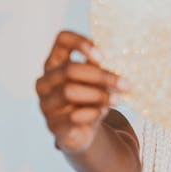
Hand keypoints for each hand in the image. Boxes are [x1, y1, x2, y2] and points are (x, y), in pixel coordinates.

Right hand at [35, 30, 129, 153]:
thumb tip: (118, 62)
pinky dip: (91, 113)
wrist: (83, 132)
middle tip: (125, 84)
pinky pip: (72, 116)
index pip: (62, 40)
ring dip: (98, 95)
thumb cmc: (90, 99)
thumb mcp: (96, 82)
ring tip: (117, 99)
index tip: (103, 56)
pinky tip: (101, 112)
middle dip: (101, 76)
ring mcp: (46, 104)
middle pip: (70, 70)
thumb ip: (101, 70)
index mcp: (55, 63)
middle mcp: (45, 81)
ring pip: (69, 92)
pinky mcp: (53, 125)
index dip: (81, 42)